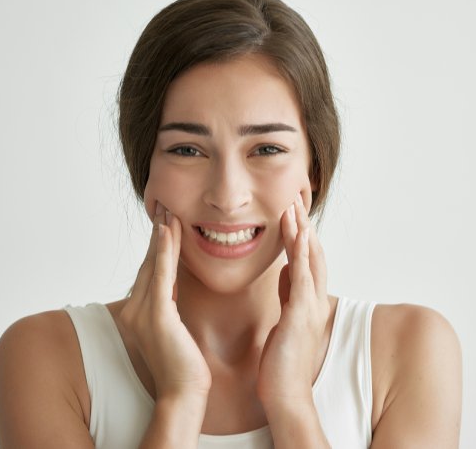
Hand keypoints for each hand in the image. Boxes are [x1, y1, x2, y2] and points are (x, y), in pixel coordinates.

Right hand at [119, 202, 211, 400]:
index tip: (164, 220)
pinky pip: (161, 276)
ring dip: (162, 235)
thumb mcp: (171, 325)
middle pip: (149, 261)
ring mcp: (143, 312)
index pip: (149, 269)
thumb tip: (171, 285)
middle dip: (158, 232)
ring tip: (167, 210)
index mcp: (137, 310)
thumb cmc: (181, 361)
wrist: (183, 391)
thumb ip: (166, 303)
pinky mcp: (157, 315)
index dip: (157, 243)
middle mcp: (135, 308)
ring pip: (155, 263)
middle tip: (163, 205)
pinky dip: (164, 251)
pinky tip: (166, 231)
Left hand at [257, 192, 329, 409]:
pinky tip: (300, 233)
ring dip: (302, 232)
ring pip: (310, 260)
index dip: (302, 237)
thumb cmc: (282, 360)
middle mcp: (313, 300)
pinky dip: (303, 252)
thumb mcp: (284, 319)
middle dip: (304, 227)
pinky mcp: (301, 314)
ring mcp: (309, 306)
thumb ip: (288, 293)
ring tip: (295, 207)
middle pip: (313, 255)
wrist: (286, 394)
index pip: (308, 262)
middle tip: (296, 201)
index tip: (293, 215)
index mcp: (306, 302)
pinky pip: (304, 276)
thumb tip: (286, 269)